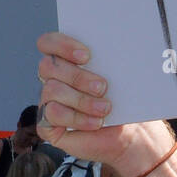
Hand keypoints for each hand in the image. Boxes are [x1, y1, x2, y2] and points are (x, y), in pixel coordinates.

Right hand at [36, 32, 166, 176]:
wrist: (129, 133)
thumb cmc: (125, 101)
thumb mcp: (122, 77)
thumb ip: (112, 59)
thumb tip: (118, 45)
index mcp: (67, 60)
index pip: (48, 43)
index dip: (62, 45)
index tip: (87, 56)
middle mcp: (53, 79)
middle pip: (48, 66)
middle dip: (78, 76)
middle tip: (102, 87)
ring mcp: (48, 102)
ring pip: (51, 90)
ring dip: (82, 99)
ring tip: (105, 108)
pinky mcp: (47, 125)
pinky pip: (52, 115)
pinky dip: (77, 117)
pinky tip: (95, 122)